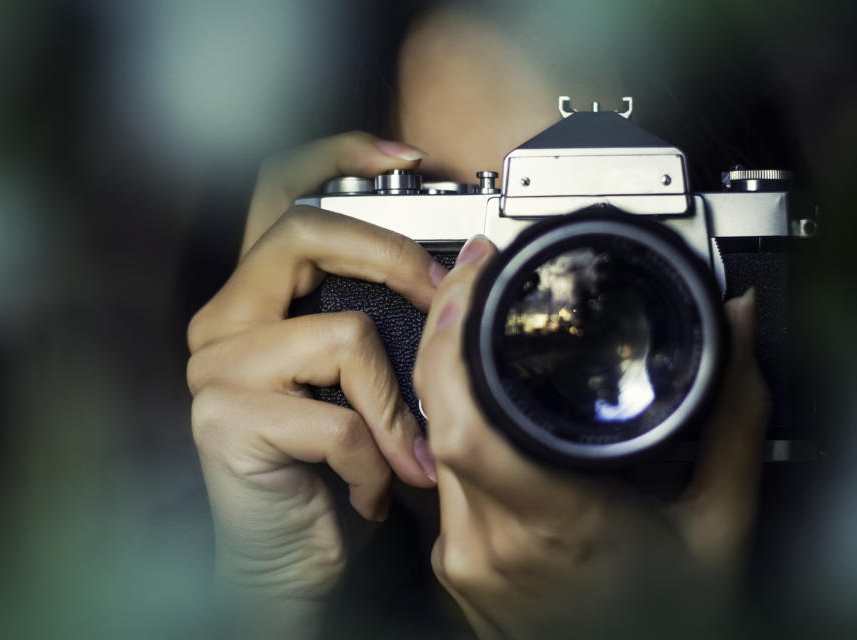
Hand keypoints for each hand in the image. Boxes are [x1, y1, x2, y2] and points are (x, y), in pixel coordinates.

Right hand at [187, 132, 438, 635]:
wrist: (297, 560)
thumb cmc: (336, 469)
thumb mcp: (369, 381)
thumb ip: (392, 318)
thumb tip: (460, 268)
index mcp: (258, 299)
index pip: (278, 193)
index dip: (336, 156)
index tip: (407, 156)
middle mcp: (224, 321)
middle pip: (301, 231)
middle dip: (389, 258)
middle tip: (435, 299)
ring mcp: (216, 367)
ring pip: (342, 335)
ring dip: (393, 406)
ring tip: (398, 454)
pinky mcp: (222, 419)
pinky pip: (336, 418)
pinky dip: (372, 460)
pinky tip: (361, 490)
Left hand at [413, 235, 768, 638]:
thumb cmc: (668, 626)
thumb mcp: (718, 529)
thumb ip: (731, 424)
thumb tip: (735, 335)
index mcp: (556, 527)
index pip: (467, 425)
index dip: (453, 347)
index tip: (472, 286)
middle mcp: (490, 544)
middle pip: (439, 416)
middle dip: (448, 337)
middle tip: (475, 283)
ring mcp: (463, 559)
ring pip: (434, 443)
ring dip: (450, 382)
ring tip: (476, 329)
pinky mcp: (455, 566)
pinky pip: (442, 479)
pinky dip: (458, 431)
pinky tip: (482, 407)